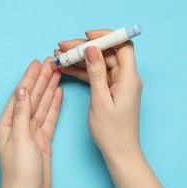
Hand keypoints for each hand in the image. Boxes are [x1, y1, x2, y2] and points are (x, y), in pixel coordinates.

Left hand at [0, 58, 62, 187]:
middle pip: (32, 97)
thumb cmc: (19, 170)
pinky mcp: (43, 140)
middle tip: (51, 63)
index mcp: (8, 123)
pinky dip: (54, 106)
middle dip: (41, 79)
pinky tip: (58, 94)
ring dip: (49, 89)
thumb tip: (22, 90)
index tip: (37, 63)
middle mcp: (19, 125)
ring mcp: (32, 132)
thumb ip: (22, 113)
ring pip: (42, 105)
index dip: (29, 78)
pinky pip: (49, 118)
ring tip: (57, 73)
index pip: (20, 94)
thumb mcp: (20, 137)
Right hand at [56, 29, 142, 159]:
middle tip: (62, 48)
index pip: (122, 46)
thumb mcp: (100, 101)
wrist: (118, 151)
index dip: (105, 37)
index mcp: (128, 78)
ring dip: (78, 59)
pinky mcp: (109, 89)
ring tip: (58, 57)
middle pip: (105, 53)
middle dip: (83, 48)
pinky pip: (94, 74)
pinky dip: (80, 71)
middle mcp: (125, 77)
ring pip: (97, 63)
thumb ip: (96, 73)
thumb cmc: (112, 131)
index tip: (86, 35)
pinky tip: (65, 69)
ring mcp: (116, 83)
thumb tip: (92, 49)